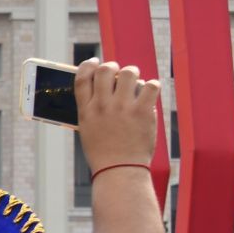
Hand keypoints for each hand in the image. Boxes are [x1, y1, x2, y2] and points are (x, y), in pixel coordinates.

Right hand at [74, 59, 159, 174]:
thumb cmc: (103, 152)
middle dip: (113, 67)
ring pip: (129, 73)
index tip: (95, 62)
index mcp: (86, 110)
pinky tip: (149, 92)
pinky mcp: (143, 112)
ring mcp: (123, 108)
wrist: (119, 170)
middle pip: (105, 70)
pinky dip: (151, 86)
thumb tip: (103, 88)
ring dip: (133, 74)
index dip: (88, 64)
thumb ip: (92, 109)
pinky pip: (151, 86)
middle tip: (119, 74)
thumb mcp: (88, 129)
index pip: (82, 77)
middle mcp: (103, 106)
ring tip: (135, 82)